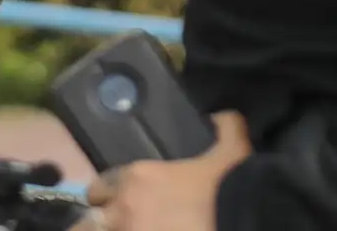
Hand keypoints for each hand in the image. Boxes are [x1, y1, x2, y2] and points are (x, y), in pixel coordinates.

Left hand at [83, 113, 252, 230]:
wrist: (246, 218)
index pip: (100, 187)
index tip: (123, 204)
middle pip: (90, 221)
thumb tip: (221, 117)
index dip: (110, 196)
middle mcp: (123, 209)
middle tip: (124, 224)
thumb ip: (225, 129)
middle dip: (104, 223)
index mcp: (137, 178)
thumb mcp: (232, 153)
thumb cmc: (232, 190)